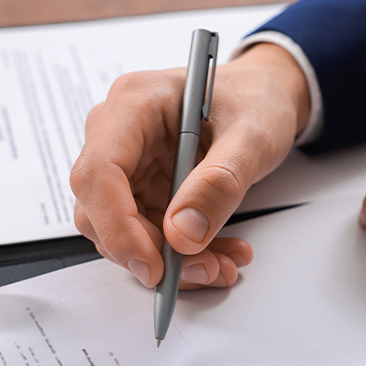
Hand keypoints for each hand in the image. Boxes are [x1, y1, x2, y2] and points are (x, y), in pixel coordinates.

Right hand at [71, 44, 309, 288]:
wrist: (266, 97)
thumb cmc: (256, 99)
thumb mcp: (252, 137)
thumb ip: (219, 183)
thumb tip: (183, 234)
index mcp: (135, 102)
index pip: (99, 172)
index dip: (118, 226)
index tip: (153, 265)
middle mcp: (119, 134)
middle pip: (101, 210)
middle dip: (150, 252)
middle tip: (203, 268)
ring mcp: (129, 164)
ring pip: (123, 232)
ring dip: (171, 261)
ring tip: (222, 263)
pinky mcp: (143, 189)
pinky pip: (147, 235)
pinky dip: (182, 255)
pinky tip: (219, 253)